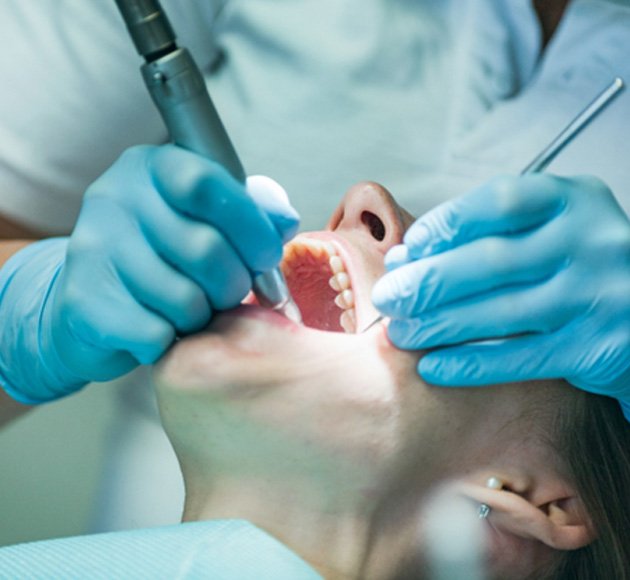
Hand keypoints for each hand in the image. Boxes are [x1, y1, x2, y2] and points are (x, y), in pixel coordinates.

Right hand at [0, 145, 298, 402]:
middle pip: (204, 249)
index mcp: (152, 167)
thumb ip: (252, 215)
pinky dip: (171, 341)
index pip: (207, 184)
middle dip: (234, 284)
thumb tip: (284, 222)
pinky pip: (155, 333)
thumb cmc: (167, 256)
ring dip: (202, 316)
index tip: (266, 256)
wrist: (97, 298)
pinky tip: (162, 329)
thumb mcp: (210, 220)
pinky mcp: (82, 301)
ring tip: (191, 309)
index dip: (250, 226)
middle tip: (230, 292)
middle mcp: (115, 197)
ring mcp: (92, 247)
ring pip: (183, 300)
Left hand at [372, 174, 629, 417]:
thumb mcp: (544, 228)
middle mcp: (591, 241)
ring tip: (400, 332)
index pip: (498, 201)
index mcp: (572, 199)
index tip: (410, 246)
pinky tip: (432, 366)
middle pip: (491, 261)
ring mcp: (597, 295)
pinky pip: (518, 358)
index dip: (445, 224)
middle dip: (427, 282)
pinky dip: (469, 364)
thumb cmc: (574, 263)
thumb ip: (484, 235)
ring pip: (500, 312)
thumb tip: (406, 257)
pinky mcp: (596, 348)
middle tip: (387, 297)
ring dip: (438, 324)